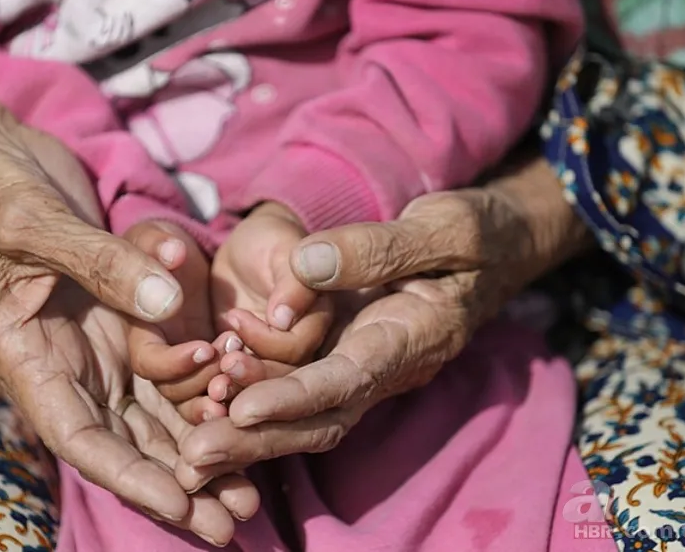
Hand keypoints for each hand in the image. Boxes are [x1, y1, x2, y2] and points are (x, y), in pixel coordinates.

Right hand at [0, 59, 257, 543]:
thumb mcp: (32, 218)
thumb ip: (100, 260)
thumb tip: (171, 303)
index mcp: (20, 352)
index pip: (77, 434)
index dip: (129, 476)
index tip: (183, 507)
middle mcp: (58, 360)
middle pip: (122, 438)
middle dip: (176, 481)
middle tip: (235, 517)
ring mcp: (90, 340)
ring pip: (148, 411)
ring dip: (195, 448)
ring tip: (248, 486)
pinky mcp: (117, 315)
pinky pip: (162, 364)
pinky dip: (197, 392)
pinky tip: (238, 413)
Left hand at [172, 155, 590, 487]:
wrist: (495, 249)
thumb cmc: (476, 234)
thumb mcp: (443, 226)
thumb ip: (378, 247)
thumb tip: (304, 262)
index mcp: (412, 338)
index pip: (350, 379)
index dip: (296, 397)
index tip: (242, 409)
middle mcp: (385, 367)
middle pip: (319, 419)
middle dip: (258, 441)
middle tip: (194, 458)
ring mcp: (363, 366)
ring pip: (304, 414)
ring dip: (248, 432)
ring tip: (188, 447)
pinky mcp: (345, 356)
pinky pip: (298, 389)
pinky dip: (254, 400)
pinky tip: (206, 403)